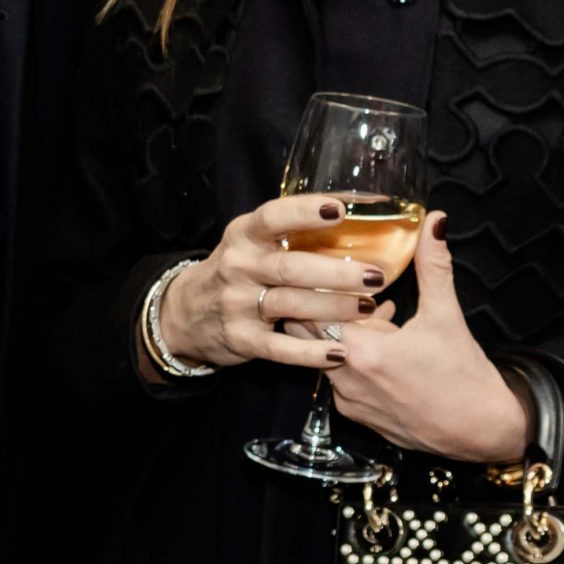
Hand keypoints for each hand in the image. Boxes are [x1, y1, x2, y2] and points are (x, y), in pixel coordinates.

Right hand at [156, 192, 384, 375]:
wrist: (187, 313)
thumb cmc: (237, 270)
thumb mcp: (250, 243)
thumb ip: (288, 232)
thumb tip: (350, 212)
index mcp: (243, 236)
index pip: (272, 217)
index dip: (304, 212)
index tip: (340, 210)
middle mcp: (238, 267)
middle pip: (291, 268)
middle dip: (337, 273)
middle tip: (376, 276)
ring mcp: (237, 304)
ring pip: (291, 305)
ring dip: (334, 308)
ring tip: (369, 307)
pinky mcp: (241, 340)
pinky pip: (280, 348)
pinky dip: (311, 353)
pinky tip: (339, 352)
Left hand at [320, 212, 528, 462]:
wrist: (484, 433)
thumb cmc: (466, 377)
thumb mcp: (447, 316)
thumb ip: (433, 266)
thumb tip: (434, 221)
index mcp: (361, 352)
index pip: (310, 311)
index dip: (316, 288)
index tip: (324, 269)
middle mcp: (346, 380)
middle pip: (307, 335)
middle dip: (319, 310)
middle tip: (337, 286)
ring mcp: (349, 402)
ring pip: (322, 358)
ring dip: (338, 335)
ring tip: (370, 314)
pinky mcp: (359, 418)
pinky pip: (339, 381)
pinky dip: (350, 361)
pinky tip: (380, 345)